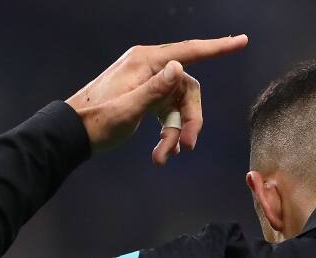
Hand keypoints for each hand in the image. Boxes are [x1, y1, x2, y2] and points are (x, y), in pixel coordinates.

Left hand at [66, 35, 248, 164]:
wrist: (73, 135)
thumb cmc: (97, 120)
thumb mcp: (128, 107)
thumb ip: (155, 88)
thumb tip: (180, 67)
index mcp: (145, 62)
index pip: (189, 51)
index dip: (217, 48)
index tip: (241, 42)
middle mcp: (150, 68)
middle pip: (188, 90)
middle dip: (191, 119)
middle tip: (189, 145)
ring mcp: (148, 84)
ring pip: (179, 107)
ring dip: (176, 134)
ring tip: (163, 156)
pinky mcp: (145, 99)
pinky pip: (168, 114)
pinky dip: (168, 134)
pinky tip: (162, 153)